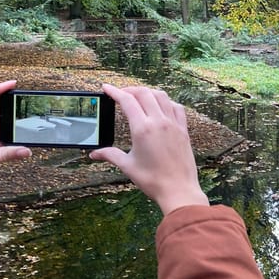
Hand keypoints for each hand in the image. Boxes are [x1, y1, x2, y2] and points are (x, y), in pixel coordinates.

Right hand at [90, 84, 208, 214]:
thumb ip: (110, 155)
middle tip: (120, 93)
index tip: (106, 88)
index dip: (115, 91)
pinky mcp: (183, 130)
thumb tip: (94, 154)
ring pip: (161, 96)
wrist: (179, 190)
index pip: (127, 101)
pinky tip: (161, 106)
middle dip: (130, 89)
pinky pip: (176, 107)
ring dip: (148, 92)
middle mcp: (159, 122)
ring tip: (139, 96)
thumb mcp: (128, 166)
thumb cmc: (153, 180)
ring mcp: (173, 124)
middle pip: (144, 93)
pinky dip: (166, 101)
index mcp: (143, 129)